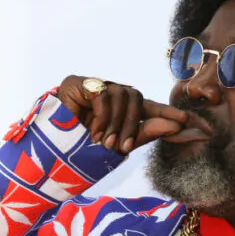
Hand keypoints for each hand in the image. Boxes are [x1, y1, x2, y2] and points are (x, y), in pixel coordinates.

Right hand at [56, 76, 205, 153]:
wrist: (47, 153)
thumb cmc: (81, 150)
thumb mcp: (117, 144)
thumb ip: (144, 133)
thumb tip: (176, 125)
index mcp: (120, 109)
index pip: (148, 106)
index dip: (166, 112)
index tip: (187, 120)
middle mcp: (109, 94)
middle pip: (137, 99)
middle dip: (133, 125)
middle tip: (122, 147)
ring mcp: (94, 86)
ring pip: (122, 96)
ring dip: (115, 123)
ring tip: (103, 141)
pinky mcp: (78, 83)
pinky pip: (104, 95)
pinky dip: (102, 117)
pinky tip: (92, 130)